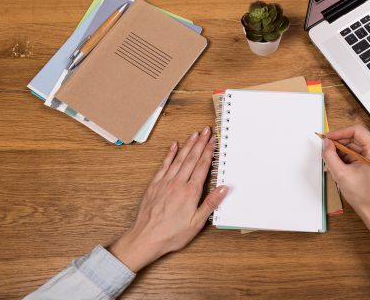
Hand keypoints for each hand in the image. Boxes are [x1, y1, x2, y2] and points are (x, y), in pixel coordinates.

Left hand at [110, 126, 227, 271]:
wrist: (146, 238)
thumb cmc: (171, 234)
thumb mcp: (196, 223)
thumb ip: (210, 203)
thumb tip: (223, 188)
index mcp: (190, 192)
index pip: (202, 167)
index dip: (208, 152)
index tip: (213, 141)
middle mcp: (178, 183)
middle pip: (191, 158)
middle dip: (200, 143)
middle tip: (206, 130)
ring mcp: (165, 182)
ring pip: (178, 159)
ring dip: (187, 145)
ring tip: (194, 134)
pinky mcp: (154, 185)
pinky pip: (163, 165)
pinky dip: (169, 154)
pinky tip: (173, 146)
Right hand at [322, 124, 369, 231]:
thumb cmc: (364, 196)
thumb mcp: (341, 174)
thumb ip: (330, 155)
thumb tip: (326, 143)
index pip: (357, 131)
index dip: (339, 133)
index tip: (328, 138)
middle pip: (355, 138)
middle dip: (339, 144)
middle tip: (327, 150)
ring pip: (355, 145)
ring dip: (342, 152)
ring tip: (331, 162)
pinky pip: (359, 153)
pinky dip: (347, 157)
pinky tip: (338, 165)